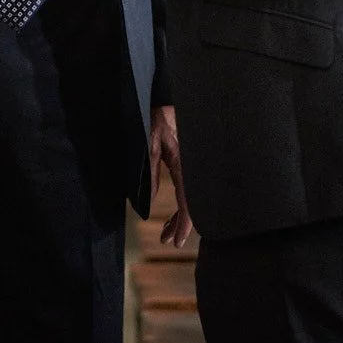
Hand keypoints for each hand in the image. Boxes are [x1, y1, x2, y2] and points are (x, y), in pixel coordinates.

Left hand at [149, 105, 192, 246]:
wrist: (173, 100)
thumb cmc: (160, 118)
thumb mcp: (149, 145)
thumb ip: (150, 173)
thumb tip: (149, 201)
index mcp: (185, 167)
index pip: (188, 204)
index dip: (184, 226)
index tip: (176, 241)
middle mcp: (193, 171)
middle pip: (192, 207)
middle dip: (180, 226)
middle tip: (166, 239)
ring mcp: (194, 169)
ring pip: (193, 200)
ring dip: (182, 217)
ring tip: (167, 230)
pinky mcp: (192, 165)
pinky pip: (191, 190)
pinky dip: (185, 204)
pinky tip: (177, 212)